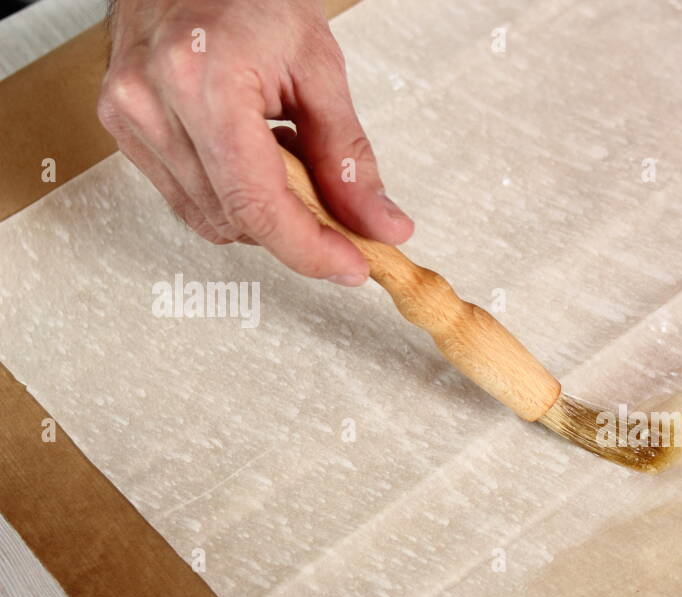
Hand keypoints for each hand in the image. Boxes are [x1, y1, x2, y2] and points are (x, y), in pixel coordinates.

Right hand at [97, 0, 411, 284]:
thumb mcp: (318, 67)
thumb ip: (349, 157)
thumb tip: (380, 225)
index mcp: (202, 80)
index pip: (257, 203)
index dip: (310, 249)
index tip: (352, 265)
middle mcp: (152, 102)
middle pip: (236, 219)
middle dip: (298, 230)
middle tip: (341, 210)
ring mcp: (129, 117)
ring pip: (212, 219)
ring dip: (264, 210)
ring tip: (288, 154)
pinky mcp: (122, 129)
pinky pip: (188, 198)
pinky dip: (233, 194)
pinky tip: (253, 154)